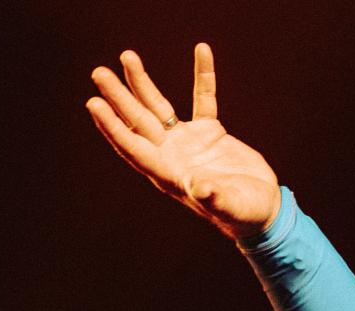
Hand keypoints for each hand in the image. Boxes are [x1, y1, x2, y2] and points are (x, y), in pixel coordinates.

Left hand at [86, 43, 280, 239]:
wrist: (261, 211)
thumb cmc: (244, 215)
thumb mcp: (230, 207)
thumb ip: (213, 198)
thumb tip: (198, 187)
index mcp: (169, 174)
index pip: (133, 148)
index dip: (112, 127)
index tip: (93, 103)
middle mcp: (172, 157)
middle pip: (138, 123)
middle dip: (118, 98)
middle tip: (98, 72)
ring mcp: (188, 144)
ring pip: (159, 108)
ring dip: (142, 84)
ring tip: (126, 57)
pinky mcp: (209, 134)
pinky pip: (203, 100)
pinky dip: (203, 77)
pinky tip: (201, 50)